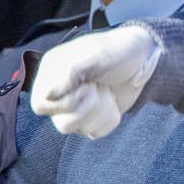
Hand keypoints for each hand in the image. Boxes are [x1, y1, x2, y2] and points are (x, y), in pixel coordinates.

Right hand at [29, 26, 160, 137]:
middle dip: (87, 107)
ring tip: (107, 91)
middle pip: (60, 123)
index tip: (87, 84)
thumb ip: (70, 72)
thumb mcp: (96, 54)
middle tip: (98, 86)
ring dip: (99, 112)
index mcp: (52, 72)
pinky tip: (112, 101)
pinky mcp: (91, 119)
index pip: (41, 104)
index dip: (66, 101)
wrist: (142, 59)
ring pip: (77, 130)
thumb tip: (48, 94)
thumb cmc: (117, 50)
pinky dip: (108, 119)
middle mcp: (58, 92)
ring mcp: (74, 108)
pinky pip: (94, 133)